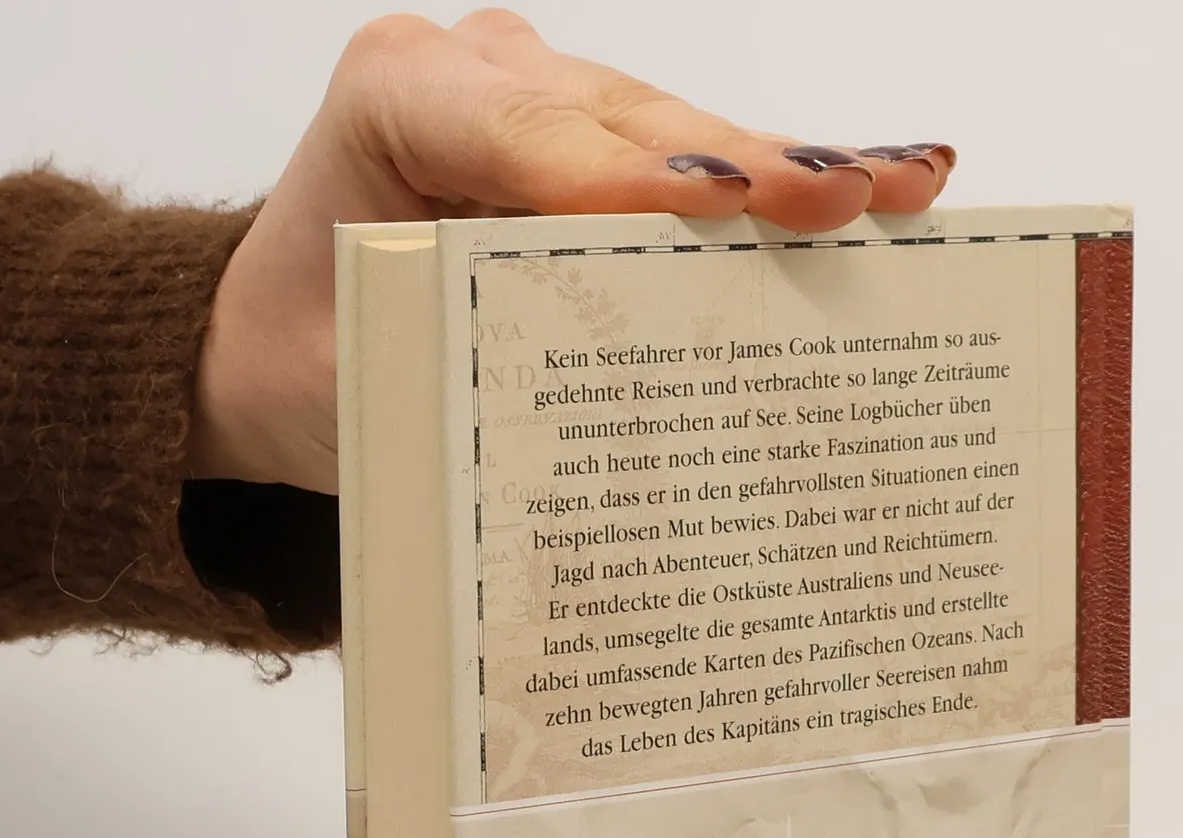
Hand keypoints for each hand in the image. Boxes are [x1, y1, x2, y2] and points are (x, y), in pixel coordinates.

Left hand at [189, 10, 955, 492]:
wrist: (283, 345)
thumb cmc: (318, 363)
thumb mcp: (367, 384)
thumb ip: (467, 370)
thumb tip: (597, 417)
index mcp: (396, 101)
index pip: (521, 133)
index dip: (621, 172)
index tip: (712, 204)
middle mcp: (475, 75)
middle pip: (626, 120)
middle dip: (738, 166)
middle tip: (844, 200)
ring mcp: (544, 95)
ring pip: (678, 132)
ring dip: (787, 170)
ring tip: (899, 187)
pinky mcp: (596, 139)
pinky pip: (691, 159)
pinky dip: (775, 186)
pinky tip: (879, 180)